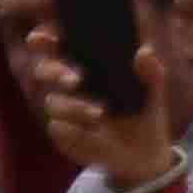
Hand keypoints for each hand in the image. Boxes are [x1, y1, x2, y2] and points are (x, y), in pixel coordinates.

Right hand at [23, 23, 170, 186]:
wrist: (143, 154)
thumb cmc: (144, 114)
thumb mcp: (154, 91)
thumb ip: (151, 71)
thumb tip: (144, 51)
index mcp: (86, 67)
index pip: (56, 49)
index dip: (42, 41)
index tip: (39, 39)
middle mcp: (69, 86)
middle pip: (43, 70)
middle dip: (54, 72)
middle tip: (76, 81)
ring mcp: (63, 110)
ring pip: (52, 101)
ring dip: (74, 107)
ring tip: (99, 115)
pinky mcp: (62, 133)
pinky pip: (58, 127)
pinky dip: (75, 129)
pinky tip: (93, 133)